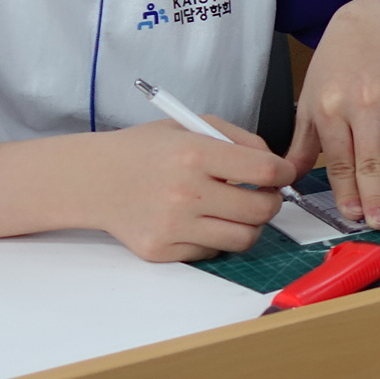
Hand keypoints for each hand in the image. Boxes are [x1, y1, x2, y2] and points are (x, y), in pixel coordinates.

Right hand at [97, 116, 293, 262]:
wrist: (95, 179)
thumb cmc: (147, 151)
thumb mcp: (192, 125)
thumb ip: (240, 140)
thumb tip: (278, 166)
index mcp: (194, 153)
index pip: (265, 170)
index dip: (284, 173)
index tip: (283, 174)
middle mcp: (184, 192)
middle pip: (261, 210)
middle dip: (271, 202)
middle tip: (262, 194)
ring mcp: (172, 226)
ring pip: (243, 239)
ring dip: (249, 225)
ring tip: (235, 210)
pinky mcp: (161, 251)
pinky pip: (212, 253)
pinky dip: (215, 239)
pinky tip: (199, 221)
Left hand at [289, 0, 379, 227]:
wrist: (373, 20)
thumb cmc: (339, 64)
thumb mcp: (311, 98)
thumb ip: (303, 143)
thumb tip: (286, 180)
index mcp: (331, 107)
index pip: (339, 162)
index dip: (348, 193)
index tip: (354, 217)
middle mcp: (363, 101)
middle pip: (372, 161)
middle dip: (377, 198)